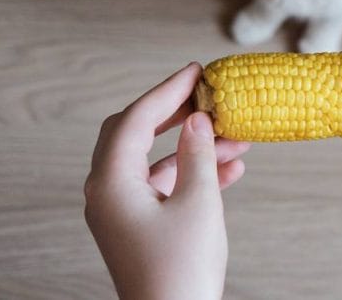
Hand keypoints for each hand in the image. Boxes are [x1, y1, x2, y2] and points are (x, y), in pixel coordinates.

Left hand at [84, 63, 250, 299]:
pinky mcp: (135, 227)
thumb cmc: (181, 271)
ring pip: (153, 161)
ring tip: (236, 138)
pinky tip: (230, 170)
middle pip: (134, 134)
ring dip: (191, 146)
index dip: (168, 91)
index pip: (136, 119)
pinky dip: (191, 172)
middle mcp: (106, 193)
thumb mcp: (199, 203)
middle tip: (206, 96)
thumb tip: (196, 120)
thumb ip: (198, 154)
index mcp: (111, 183)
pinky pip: (161, 186)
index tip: (197, 71)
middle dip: (173, 113)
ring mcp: (119, 211)